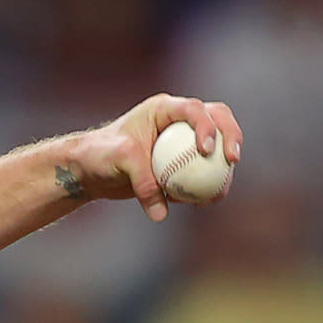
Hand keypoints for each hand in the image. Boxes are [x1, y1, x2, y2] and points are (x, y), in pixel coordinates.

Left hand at [66, 94, 243, 221]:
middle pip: (217, 119)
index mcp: (163, 109)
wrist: (90, 171)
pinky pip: (203, 171)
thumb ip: (143, 182)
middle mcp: (178, 121)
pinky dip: (208, 184)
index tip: (206, 150)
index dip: (207, 126)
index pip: (194, 109)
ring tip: (221, 190)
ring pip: (216, 147)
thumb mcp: (120, 162)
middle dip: (231, 135)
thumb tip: (162, 213)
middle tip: (232, 160)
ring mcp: (183, 140)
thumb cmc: (99, 156)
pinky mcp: (182, 161)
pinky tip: (206, 202)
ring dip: (224, 167)